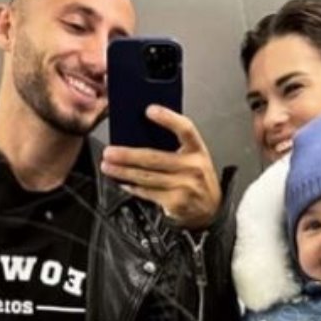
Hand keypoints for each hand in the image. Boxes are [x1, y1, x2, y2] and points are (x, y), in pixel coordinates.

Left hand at [101, 105, 221, 229]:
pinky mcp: (175, 202)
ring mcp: (184, 186)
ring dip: (123, 172)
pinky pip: (148, 193)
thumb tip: (141, 135)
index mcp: (197, 150)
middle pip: (155, 158)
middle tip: (110, 152)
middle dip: (127, 155)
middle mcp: (193, 167)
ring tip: (108, 167)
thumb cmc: (198, 179)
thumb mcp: (194, 158)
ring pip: (146, 177)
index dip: (168, 118)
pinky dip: (132, 187)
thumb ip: (175, 146)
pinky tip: (122, 182)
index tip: (150, 110)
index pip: (185, 129)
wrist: (212, 209)